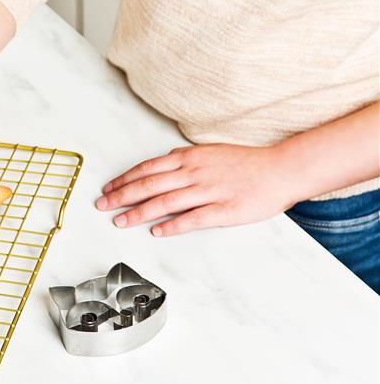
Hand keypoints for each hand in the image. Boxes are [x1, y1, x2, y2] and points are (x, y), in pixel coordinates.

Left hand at [95, 143, 293, 236]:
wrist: (280, 170)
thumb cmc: (246, 162)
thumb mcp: (211, 152)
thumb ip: (186, 159)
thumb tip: (164, 163)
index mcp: (190, 158)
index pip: (148, 169)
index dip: (125, 179)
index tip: (108, 188)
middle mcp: (194, 172)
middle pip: (149, 185)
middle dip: (122, 196)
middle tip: (102, 206)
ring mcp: (208, 191)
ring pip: (165, 202)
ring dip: (139, 213)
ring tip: (121, 221)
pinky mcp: (223, 210)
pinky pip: (192, 219)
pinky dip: (172, 226)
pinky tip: (156, 232)